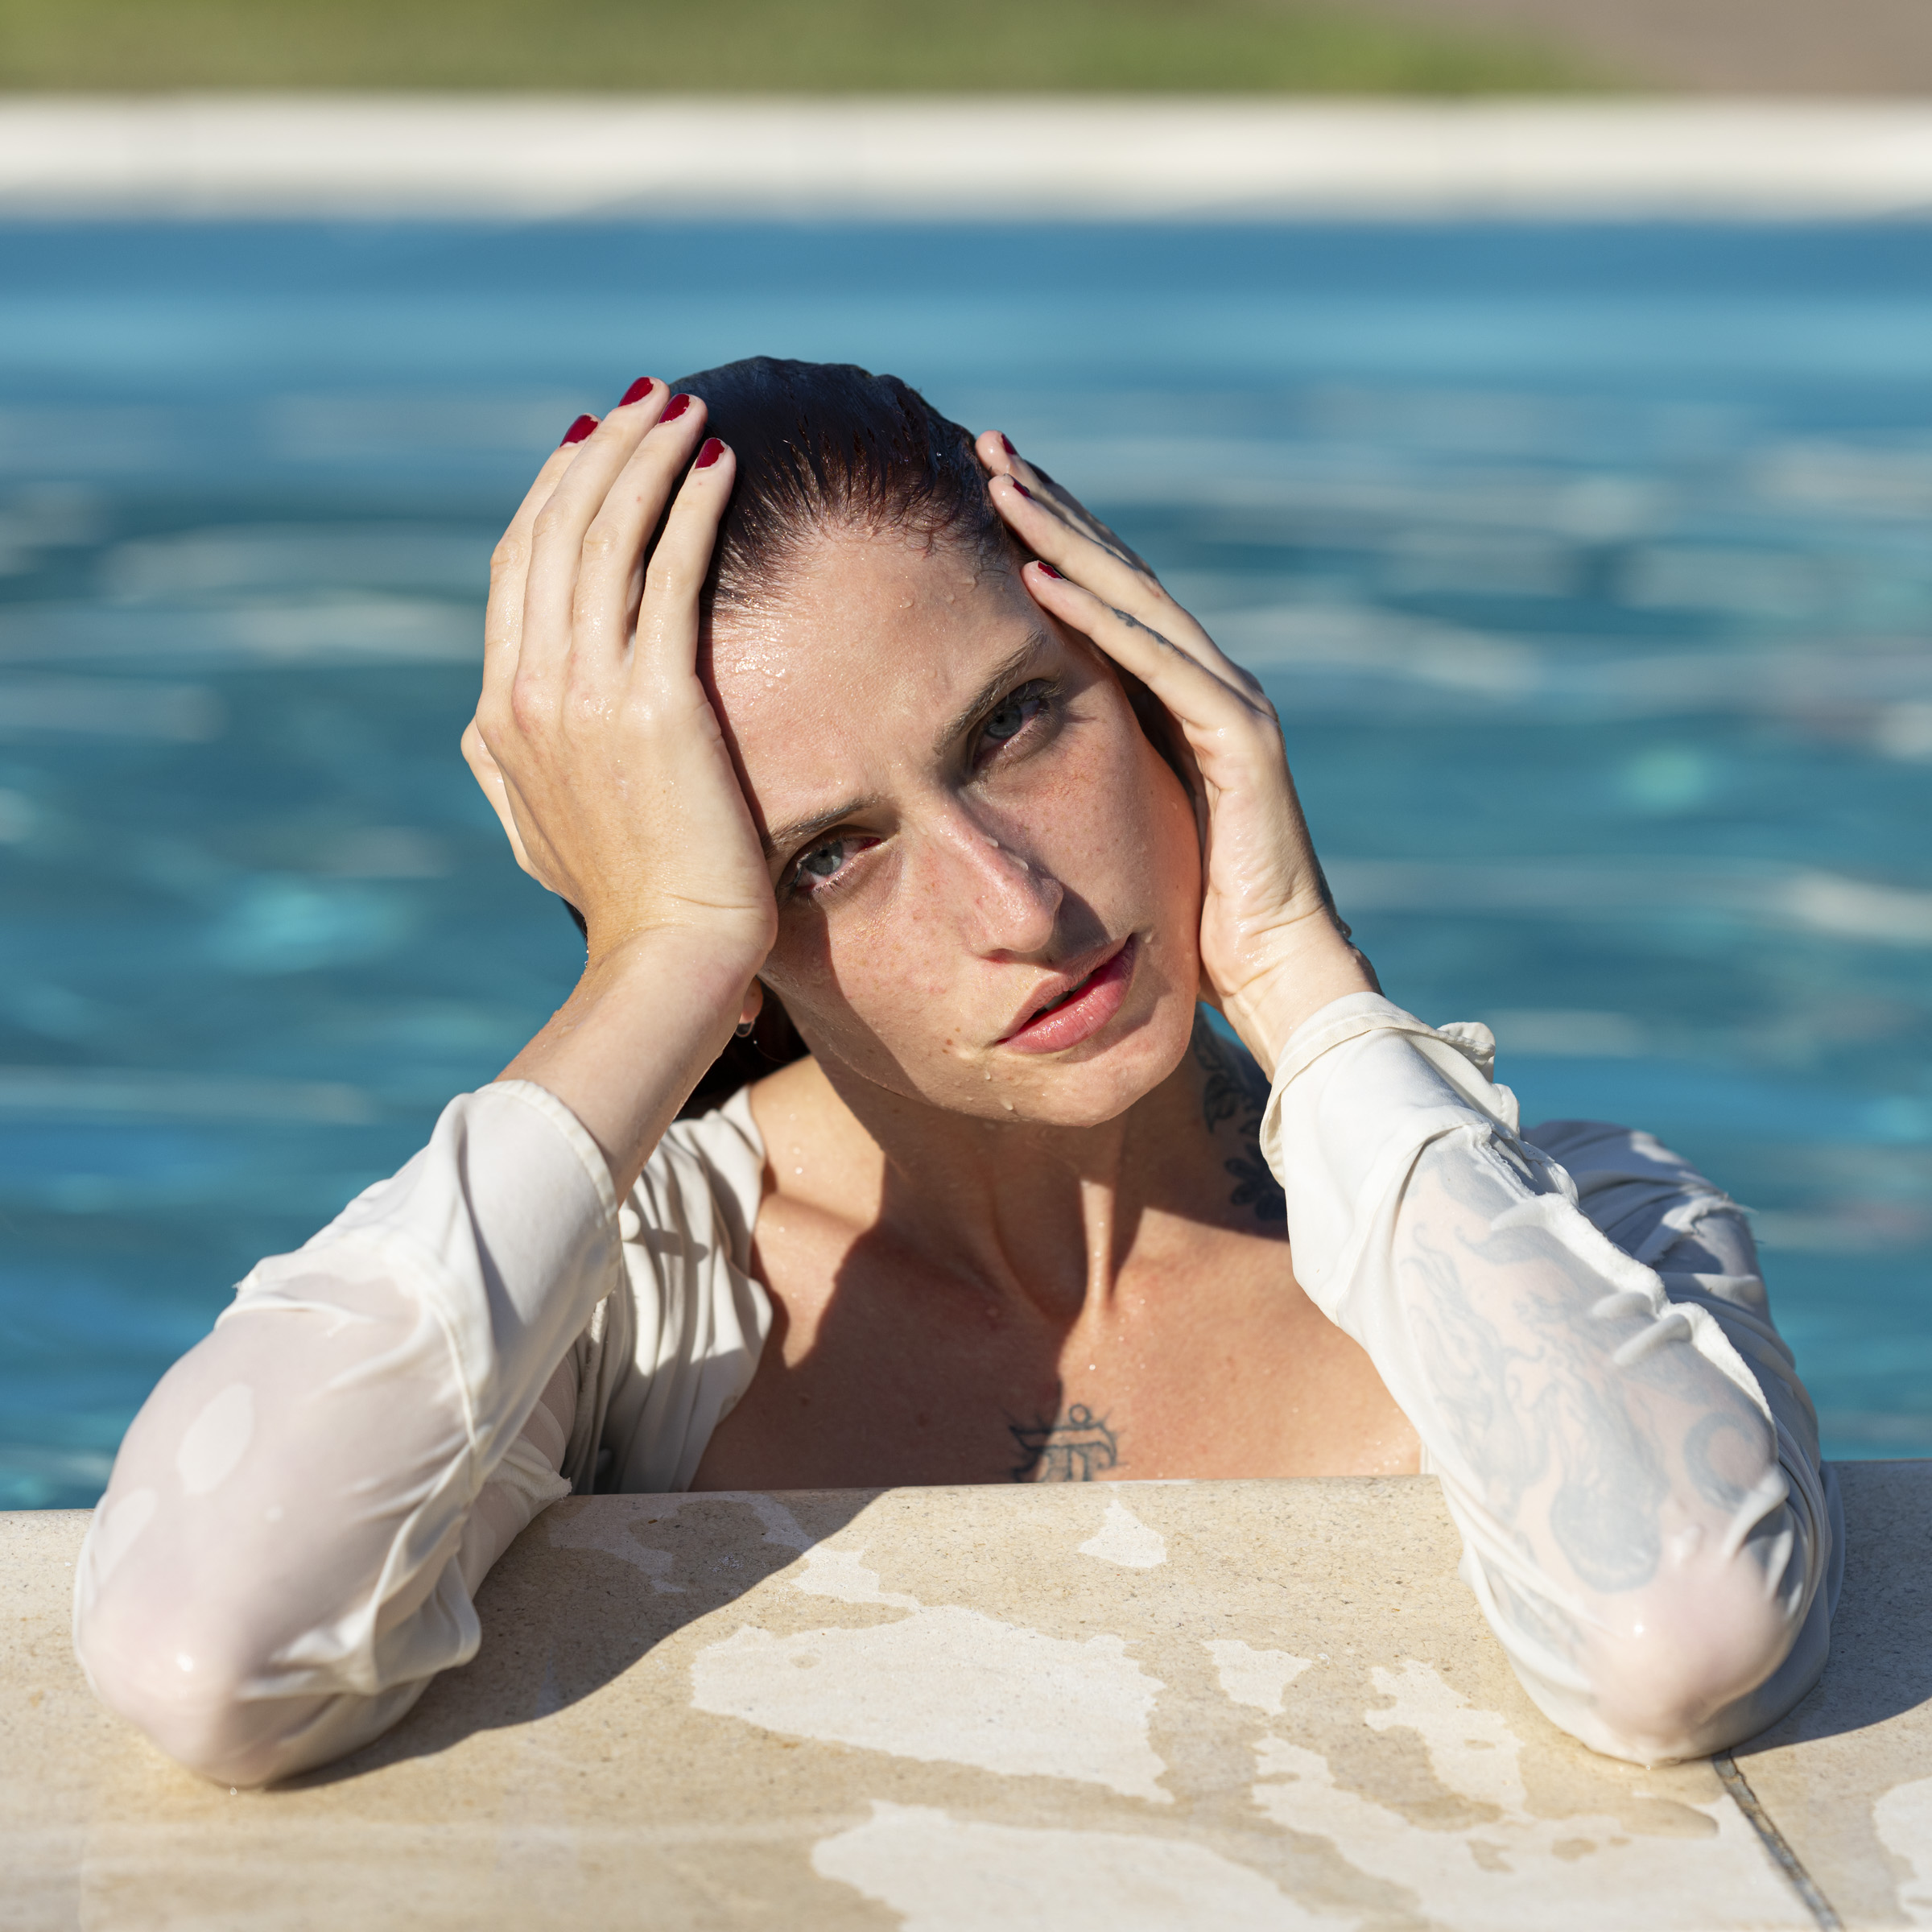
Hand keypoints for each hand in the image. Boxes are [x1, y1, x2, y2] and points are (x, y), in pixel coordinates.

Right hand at [463, 387, 775, 982]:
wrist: (666, 955)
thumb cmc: (622, 901)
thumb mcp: (532, 827)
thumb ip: (505, 762)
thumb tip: (490, 719)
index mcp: (500, 712)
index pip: (519, 567)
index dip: (555, 494)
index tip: (594, 445)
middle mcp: (531, 690)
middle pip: (558, 532)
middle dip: (604, 453)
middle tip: (649, 401)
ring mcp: (588, 694)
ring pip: (610, 538)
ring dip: (649, 460)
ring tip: (689, 410)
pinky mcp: (658, 704)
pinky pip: (670, 577)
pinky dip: (692, 512)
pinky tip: (720, 468)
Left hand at [977, 431, 1377, 1074]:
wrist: (1273, 971)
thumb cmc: (1193, 911)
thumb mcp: (1122, 815)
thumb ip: (1089, 763)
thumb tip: (1005, 750)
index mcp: (1179, 695)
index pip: (1107, 595)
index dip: (1051, 535)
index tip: (986, 487)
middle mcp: (1208, 680)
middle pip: (1119, 573)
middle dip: (1052, 507)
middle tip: (986, 447)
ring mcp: (1229, 701)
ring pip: (1135, 598)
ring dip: (1064, 536)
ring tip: (1000, 484)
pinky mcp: (1239, 737)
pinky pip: (1153, 664)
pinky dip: (1095, 617)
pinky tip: (1035, 575)